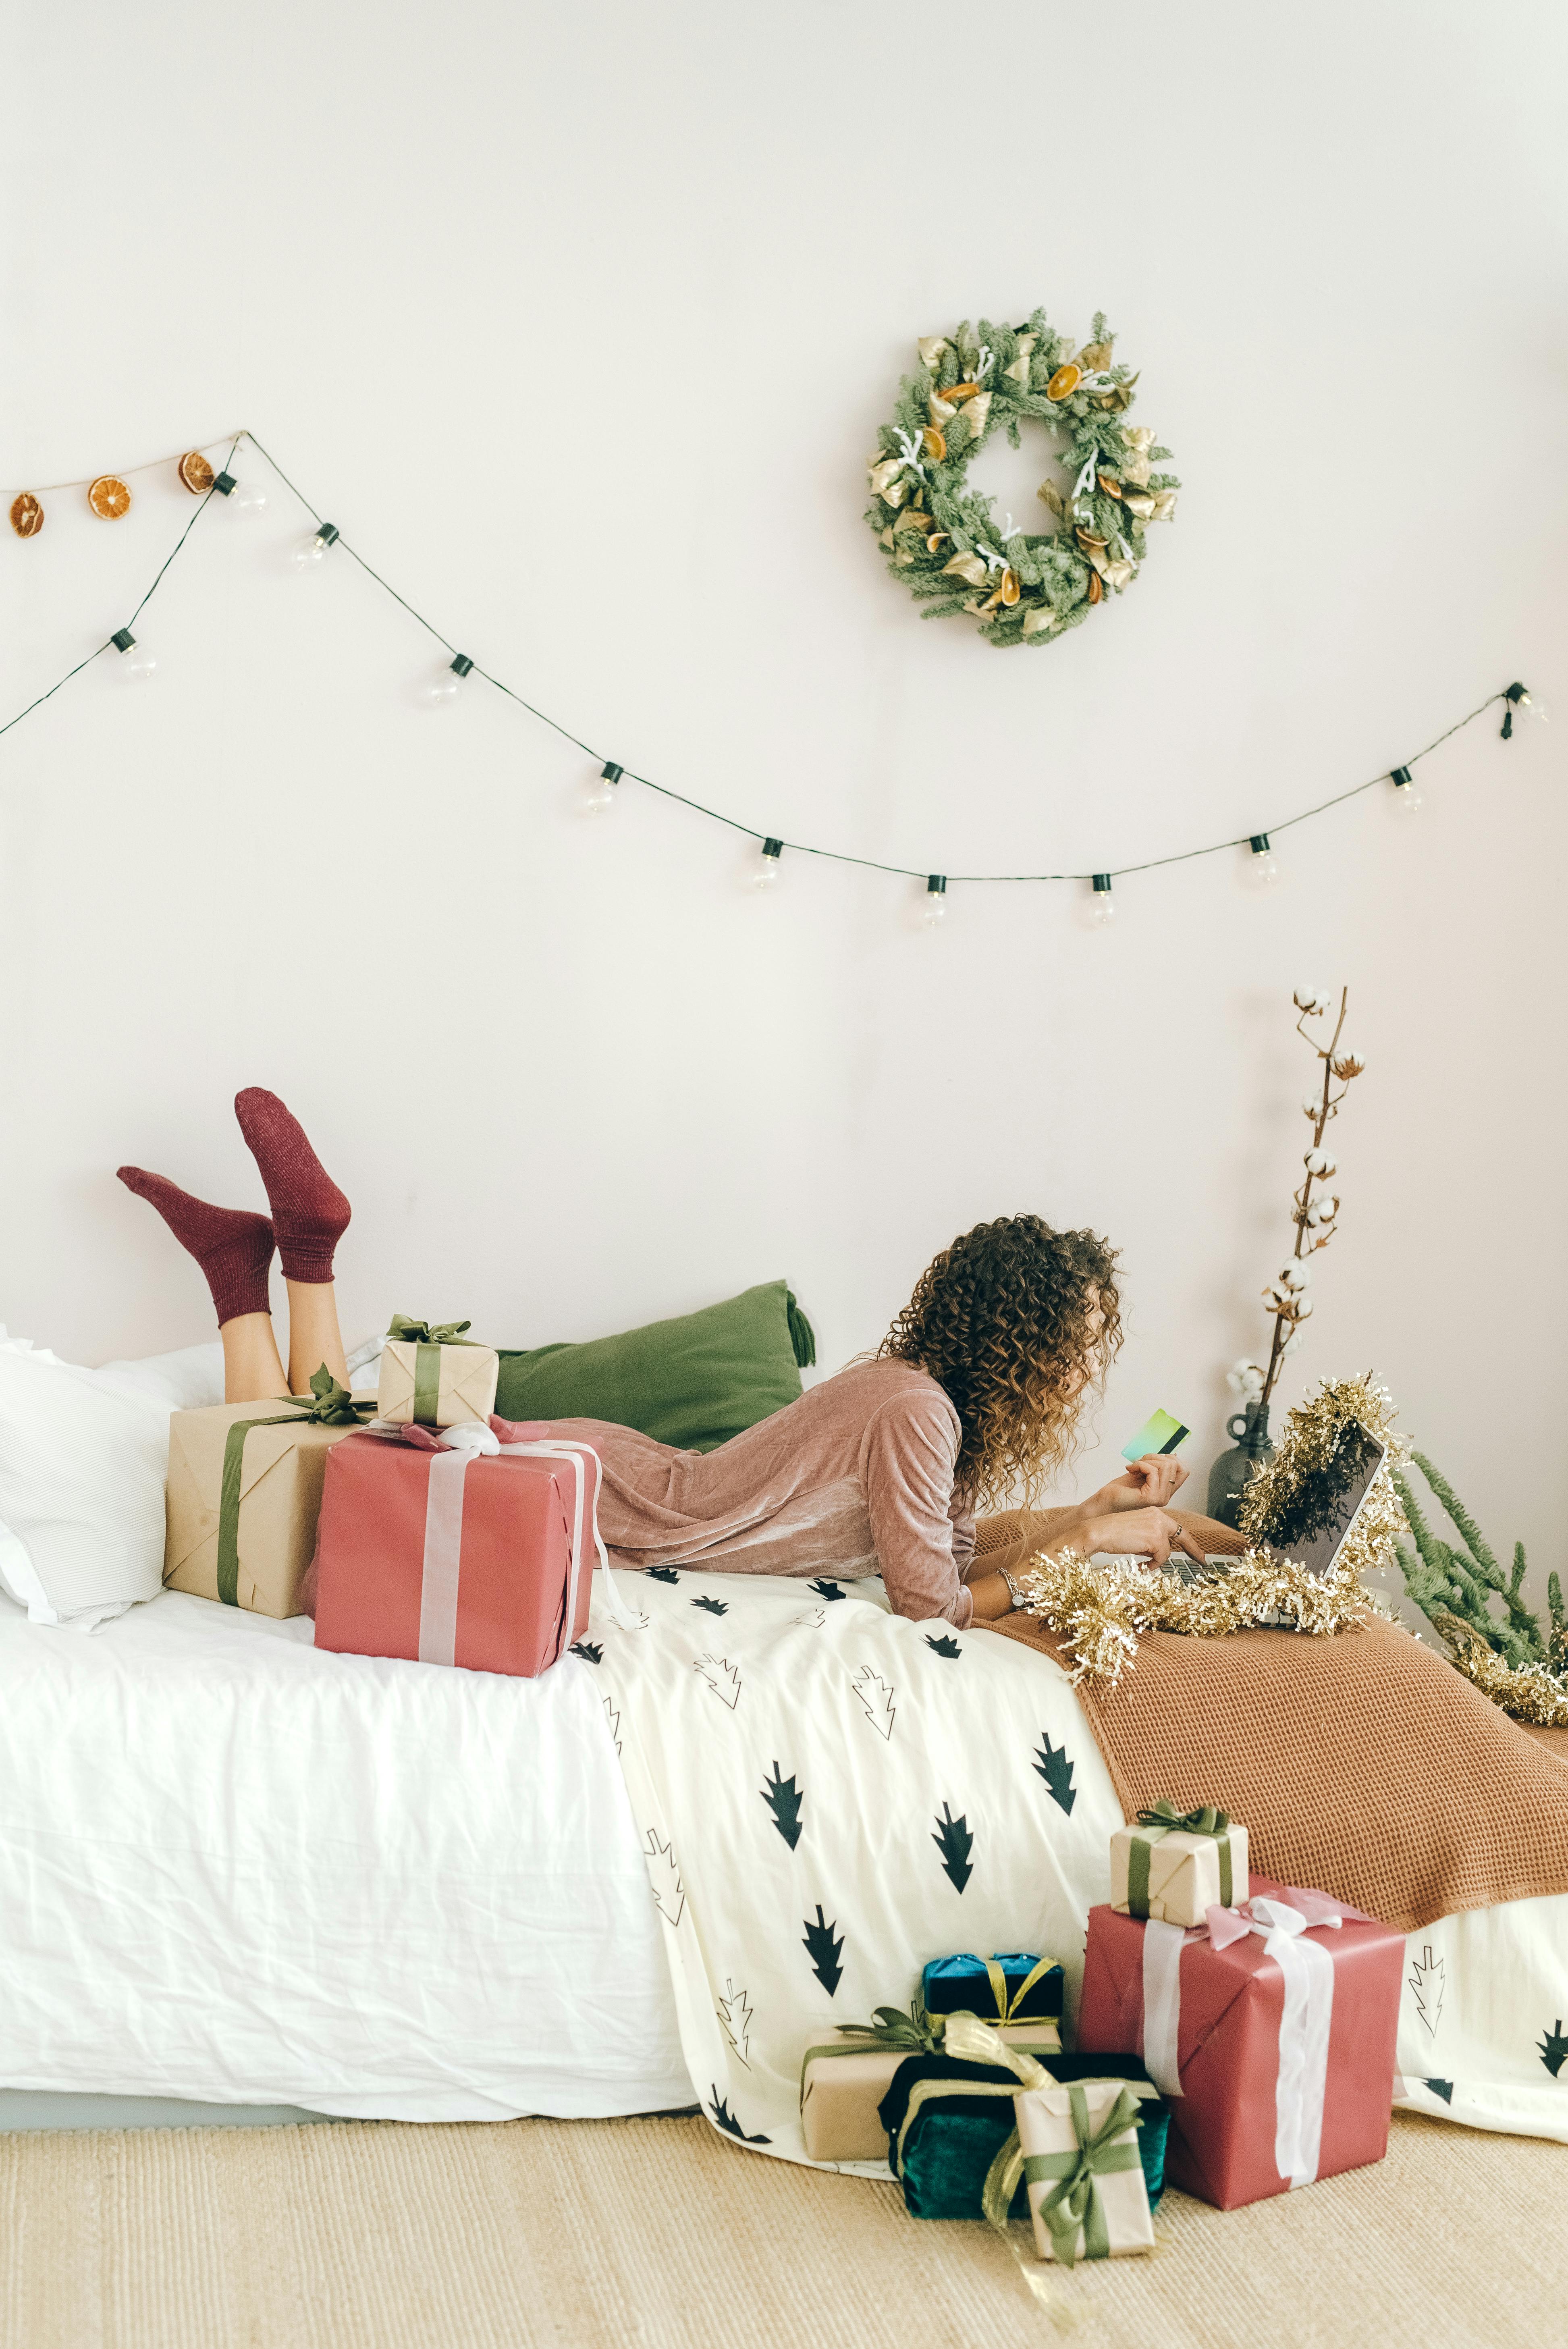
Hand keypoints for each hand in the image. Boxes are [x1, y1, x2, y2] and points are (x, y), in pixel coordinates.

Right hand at [1075, 1508, 1205, 1568]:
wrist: (1099, 1532)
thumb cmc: (1112, 1533)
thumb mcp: (1137, 1533)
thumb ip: (1151, 1539)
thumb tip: (1160, 1553)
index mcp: (1154, 1513)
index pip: (1176, 1527)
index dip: (1189, 1542)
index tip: (1198, 1553)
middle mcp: (1159, 1516)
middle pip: (1182, 1536)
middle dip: (1194, 1550)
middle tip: (1203, 1561)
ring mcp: (1158, 1526)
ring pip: (1166, 1551)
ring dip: (1155, 1559)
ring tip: (1141, 1561)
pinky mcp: (1155, 1538)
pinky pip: (1160, 1558)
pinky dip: (1151, 1565)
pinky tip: (1140, 1565)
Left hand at [1086, 1454, 1190, 1515]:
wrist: (1103, 1503)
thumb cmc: (1119, 1490)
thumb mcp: (1143, 1474)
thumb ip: (1158, 1468)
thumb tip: (1173, 1454)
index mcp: (1165, 1491)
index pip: (1184, 1470)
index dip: (1171, 1458)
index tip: (1152, 1461)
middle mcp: (1166, 1497)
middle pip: (1175, 1464)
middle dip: (1155, 1456)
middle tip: (1139, 1463)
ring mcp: (1160, 1498)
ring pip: (1166, 1465)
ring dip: (1147, 1460)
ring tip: (1134, 1467)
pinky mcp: (1151, 1497)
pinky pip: (1153, 1471)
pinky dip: (1140, 1464)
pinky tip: (1130, 1470)